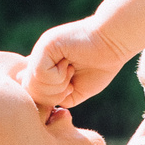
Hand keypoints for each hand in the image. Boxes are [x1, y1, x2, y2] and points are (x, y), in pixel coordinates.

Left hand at [20, 15, 134, 111]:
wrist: (115, 43)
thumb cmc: (100, 66)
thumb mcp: (74, 91)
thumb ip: (54, 96)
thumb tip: (36, 100)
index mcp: (44, 66)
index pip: (31, 93)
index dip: (49, 99)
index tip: (68, 90)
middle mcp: (38, 57)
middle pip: (29, 91)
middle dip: (52, 96)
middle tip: (70, 84)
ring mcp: (40, 50)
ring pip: (32, 84)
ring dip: (56, 87)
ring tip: (71, 72)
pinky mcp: (45, 45)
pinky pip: (40, 74)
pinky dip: (58, 77)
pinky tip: (69, 66)